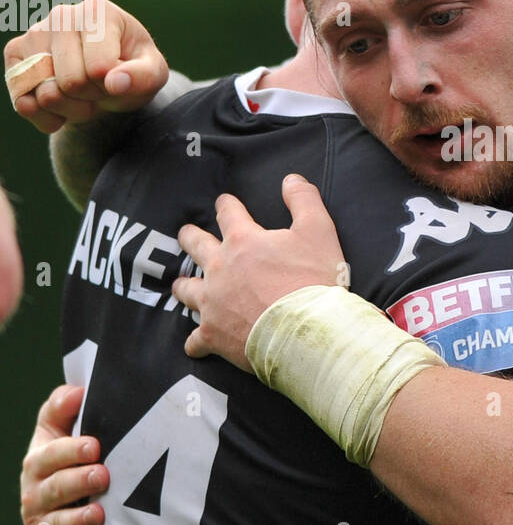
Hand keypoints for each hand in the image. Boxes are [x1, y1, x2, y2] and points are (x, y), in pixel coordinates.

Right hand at [4, 0, 168, 133]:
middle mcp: (61, 15)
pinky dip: (45, 117)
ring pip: (46, 95)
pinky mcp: (16, 55)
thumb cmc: (131, 69)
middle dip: (91, 98)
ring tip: (82, 95)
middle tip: (100, 88)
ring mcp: (34, 34)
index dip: (111, 86)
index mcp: (98, 11)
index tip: (117, 76)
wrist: (107, 77)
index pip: (99, 68)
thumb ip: (143, 77)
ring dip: (70, 109)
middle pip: (71, 82)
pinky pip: (23, 102)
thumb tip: (115, 82)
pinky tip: (61, 108)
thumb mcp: (153, 74)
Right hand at [20, 384, 107, 524]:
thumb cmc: (67, 451)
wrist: (67, 488)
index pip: (51, 455)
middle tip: (103, 476)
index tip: (95, 446)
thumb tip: (78, 392)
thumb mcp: (59, 426)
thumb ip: (62, 406)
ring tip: (99, 513)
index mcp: (37, 461)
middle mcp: (35, 493)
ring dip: (76, 520)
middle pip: (54, 489)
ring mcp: (41, 522)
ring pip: (55, 524)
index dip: (70, 451)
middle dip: (78, 482)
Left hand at [174, 175, 347, 371]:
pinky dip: (195, 342)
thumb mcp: (319, 231)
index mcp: (243, 241)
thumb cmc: (313, 280)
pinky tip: (195, 345)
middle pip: (195, 246)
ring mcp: (213, 303)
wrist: (307, 332)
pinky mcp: (214, 335)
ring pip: (187, 290)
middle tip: (186, 233)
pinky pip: (195, 340)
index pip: (228, 213)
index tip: (224, 202)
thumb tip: (291, 179)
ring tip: (181, 284)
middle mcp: (220, 269)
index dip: (227, 205)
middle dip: (190, 237)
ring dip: (184, 285)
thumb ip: (304, 200)